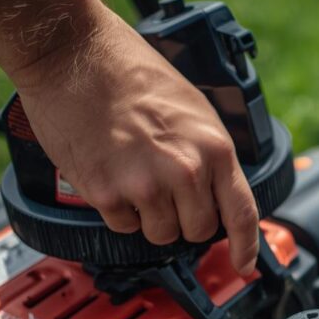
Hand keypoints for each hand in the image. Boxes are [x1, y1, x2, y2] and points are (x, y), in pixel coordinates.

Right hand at [13, 8, 259, 274]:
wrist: (73, 53)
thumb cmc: (131, 72)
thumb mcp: (194, 111)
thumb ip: (210, 155)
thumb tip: (218, 194)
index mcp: (214, 148)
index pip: (241, 213)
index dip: (245, 246)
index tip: (243, 265)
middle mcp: (184, 171)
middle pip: (198, 231)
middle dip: (185, 219)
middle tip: (166, 189)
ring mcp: (145, 185)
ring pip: (160, 234)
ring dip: (150, 216)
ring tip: (136, 175)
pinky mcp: (106, 193)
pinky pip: (124, 226)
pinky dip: (118, 210)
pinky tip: (113, 173)